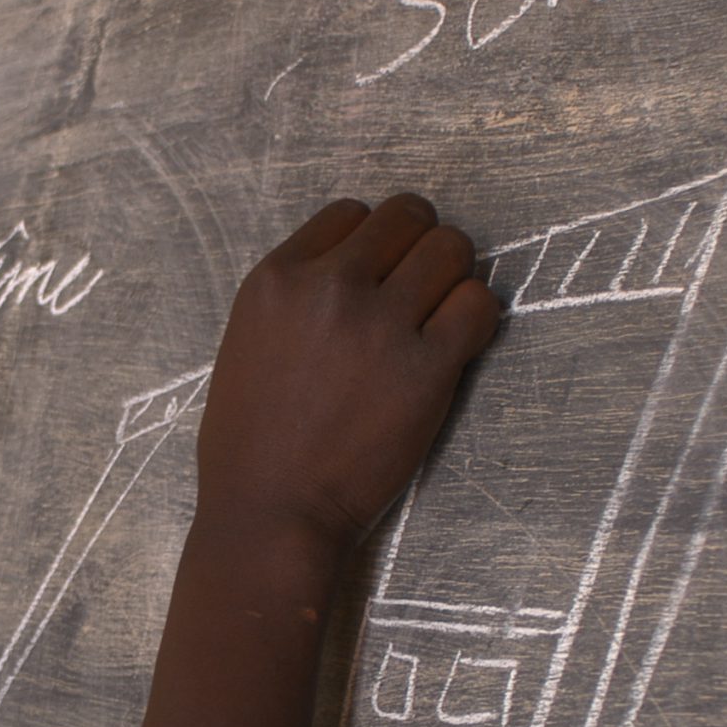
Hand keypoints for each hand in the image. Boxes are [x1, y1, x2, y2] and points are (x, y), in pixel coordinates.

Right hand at [195, 193, 499, 560]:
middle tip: (418, 292)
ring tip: (438, 318)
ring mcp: (381, 325)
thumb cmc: (249, 445)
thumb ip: (296, 297)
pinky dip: (476, 318)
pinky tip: (456, 345)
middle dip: (419, 248)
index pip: (352, 212)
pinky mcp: (427, 368)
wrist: (270, 513)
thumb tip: (353, 270)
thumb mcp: (246, 341)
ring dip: (453, 278)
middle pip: (409, 217)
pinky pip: (480, 305)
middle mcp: (331, 287)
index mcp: (278, 278)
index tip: (377, 277)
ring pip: (453, 249)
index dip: (373, 242)